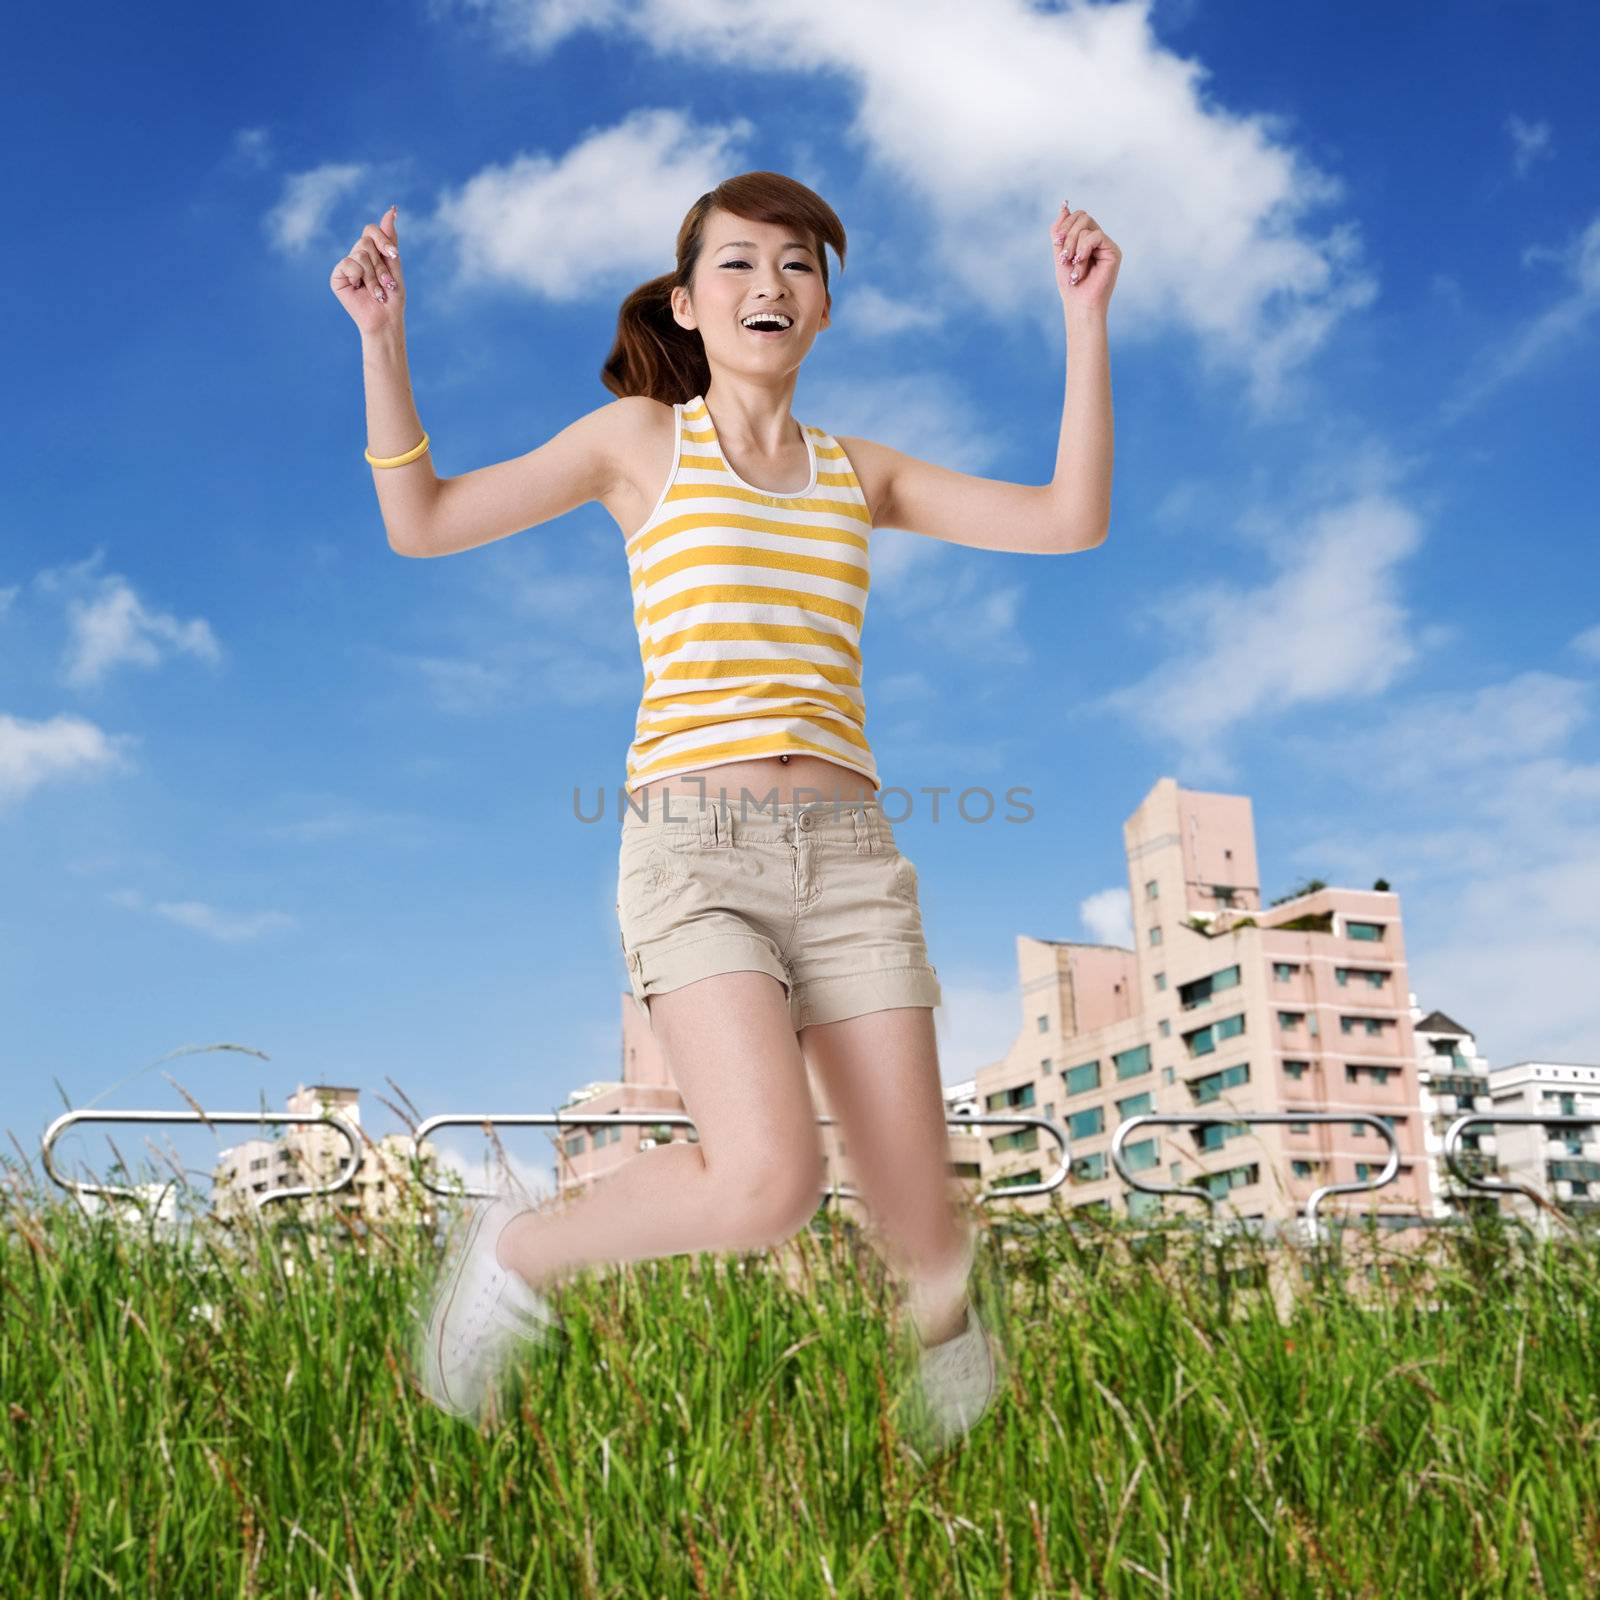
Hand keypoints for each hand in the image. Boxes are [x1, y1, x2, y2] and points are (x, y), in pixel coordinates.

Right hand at [330, 205, 405, 337]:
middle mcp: (356, 256)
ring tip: (378, 292)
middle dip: (381, 265)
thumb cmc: (392, 297)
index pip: (371, 230)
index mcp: (370, 252)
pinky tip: (361, 291)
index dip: (384, 240)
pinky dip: (360, 277)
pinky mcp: (337, 276)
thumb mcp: (394, 265)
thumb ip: (390, 239)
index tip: (395, 255)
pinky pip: (349, 263)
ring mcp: (346, 266)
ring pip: (360, 253)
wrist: (386, 320)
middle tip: (387, 284)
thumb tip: (391, 210)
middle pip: (366, 241)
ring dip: (374, 276)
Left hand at [1051, 201, 1119, 316]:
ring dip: (1073, 246)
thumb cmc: (1070, 284)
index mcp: (1086, 239)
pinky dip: (1084, 249)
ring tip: (1072, 266)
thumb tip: (1064, 205)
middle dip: (1067, 235)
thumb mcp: (1060, 253)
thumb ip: (1060, 231)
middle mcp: (1098, 240)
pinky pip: (1096, 236)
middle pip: (1082, 217)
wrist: (1079, 304)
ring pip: (1086, 226)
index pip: (1076, 217)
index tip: (1056, 242)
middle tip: (1063, 256)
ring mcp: (1106, 245)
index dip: (1064, 225)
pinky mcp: (1114, 251)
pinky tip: (1080, 264)